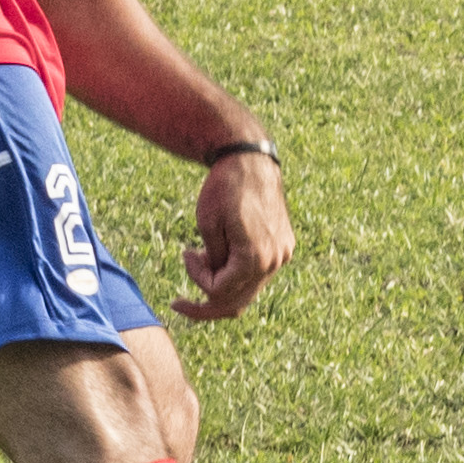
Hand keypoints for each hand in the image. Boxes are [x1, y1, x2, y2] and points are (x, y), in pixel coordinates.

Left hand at [175, 149, 291, 320]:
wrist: (250, 160)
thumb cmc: (224, 188)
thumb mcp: (207, 225)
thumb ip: (212, 262)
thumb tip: (215, 284)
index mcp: (254, 258)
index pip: (219, 292)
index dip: (197, 279)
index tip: (185, 253)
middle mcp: (274, 261)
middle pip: (236, 302)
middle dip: (206, 301)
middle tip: (180, 302)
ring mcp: (282, 254)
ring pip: (248, 290)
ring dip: (223, 283)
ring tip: (202, 258)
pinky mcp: (284, 245)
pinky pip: (258, 273)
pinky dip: (237, 272)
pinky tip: (221, 254)